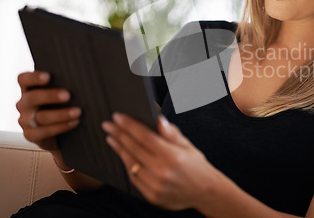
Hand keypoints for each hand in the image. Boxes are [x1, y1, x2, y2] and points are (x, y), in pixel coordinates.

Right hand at [16, 71, 81, 151]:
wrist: (60, 133)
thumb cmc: (64, 105)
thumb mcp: (62, 94)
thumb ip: (65, 84)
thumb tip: (82, 78)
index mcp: (29, 89)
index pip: (24, 79)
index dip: (33, 77)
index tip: (48, 76)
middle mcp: (24, 103)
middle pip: (33, 98)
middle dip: (50, 96)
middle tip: (68, 95)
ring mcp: (25, 120)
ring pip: (40, 117)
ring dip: (60, 114)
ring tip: (78, 112)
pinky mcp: (31, 135)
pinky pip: (44, 131)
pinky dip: (61, 127)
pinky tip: (74, 122)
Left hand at [102, 114, 222, 210]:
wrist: (205, 192)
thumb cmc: (197, 166)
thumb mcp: (188, 146)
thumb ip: (171, 133)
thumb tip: (158, 119)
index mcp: (172, 156)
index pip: (144, 137)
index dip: (129, 125)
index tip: (118, 117)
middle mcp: (162, 172)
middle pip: (134, 148)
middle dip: (119, 134)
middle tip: (108, 124)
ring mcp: (155, 186)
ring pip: (131, 164)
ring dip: (119, 149)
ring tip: (112, 138)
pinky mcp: (152, 196)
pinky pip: (134, 178)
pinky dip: (127, 165)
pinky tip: (123, 155)